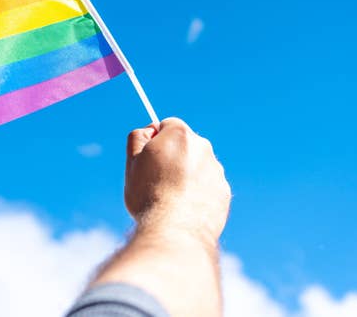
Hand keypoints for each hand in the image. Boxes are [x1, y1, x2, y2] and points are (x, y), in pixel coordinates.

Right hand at [125, 117, 230, 246]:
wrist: (176, 231)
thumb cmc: (149, 195)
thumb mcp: (132, 163)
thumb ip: (138, 138)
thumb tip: (150, 130)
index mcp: (180, 135)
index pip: (168, 125)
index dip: (156, 140)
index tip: (149, 158)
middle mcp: (203, 148)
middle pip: (185, 146)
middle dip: (173, 158)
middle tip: (157, 181)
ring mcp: (216, 170)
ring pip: (198, 167)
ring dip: (187, 177)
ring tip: (171, 200)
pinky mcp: (224, 192)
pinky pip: (208, 188)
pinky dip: (198, 195)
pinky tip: (185, 210)